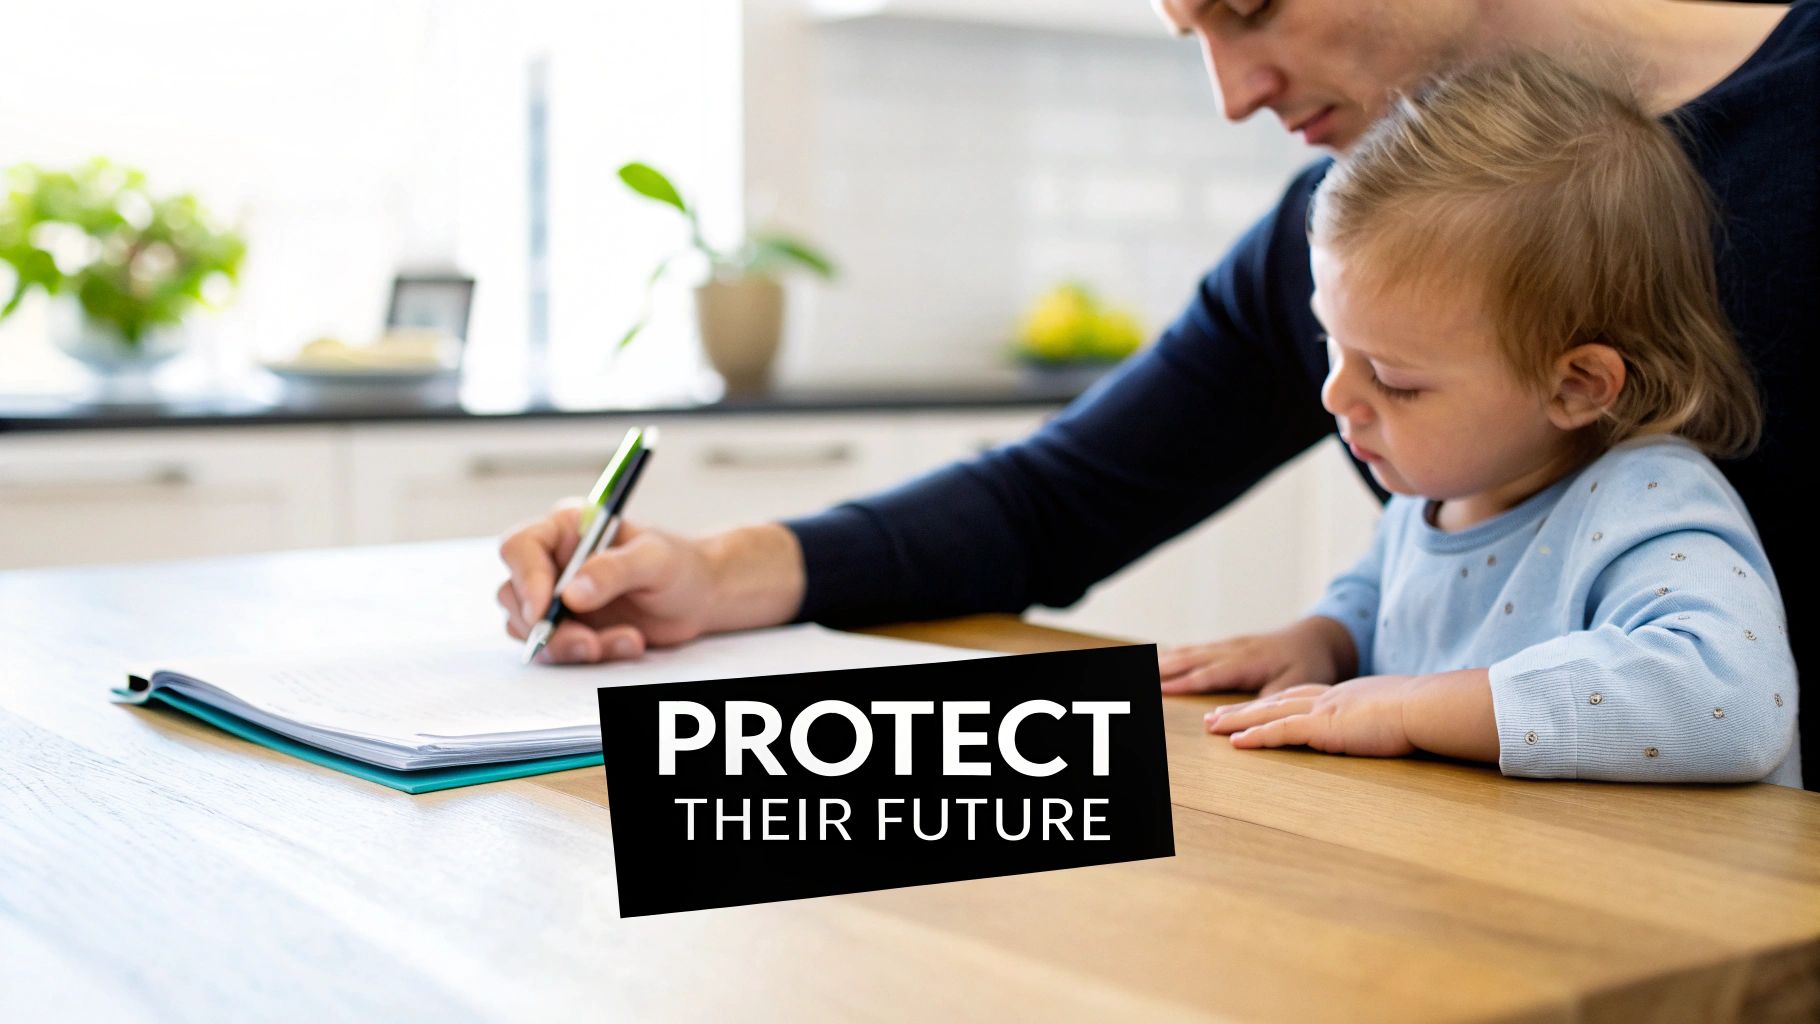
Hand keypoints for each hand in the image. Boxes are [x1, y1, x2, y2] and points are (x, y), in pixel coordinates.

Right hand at [497, 504, 718, 662]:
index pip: (520, 547)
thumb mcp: (655, 559)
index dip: (526, 578)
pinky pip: (557, 650)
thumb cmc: (679, 566)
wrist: (699, 598)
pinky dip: (589, 655)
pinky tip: (628, 645)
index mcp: (566, 529)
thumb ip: (614, 570)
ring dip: (570, 645)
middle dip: (548, 627)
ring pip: (530, 630)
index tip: (546, 609)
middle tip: (588, 643)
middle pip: (515, 595)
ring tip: (626, 641)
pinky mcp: (567, 628)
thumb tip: (571, 594)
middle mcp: (552, 562)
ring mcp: (556, 598)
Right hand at [1158, 616, 1355, 694]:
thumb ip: (1268, 701)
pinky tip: (1170, 655)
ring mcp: (1233, 645)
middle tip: (1142, 675)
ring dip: (1169, 660)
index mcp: (1248, 661)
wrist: (1323, 637)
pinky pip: (1202, 648)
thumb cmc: (1311, 663)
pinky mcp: (1235, 644)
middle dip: (1166, 669)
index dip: (1185, 683)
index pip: (1209, 674)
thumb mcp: (1297, 685)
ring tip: (1146, 666)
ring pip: (1195, 652)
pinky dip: (1182, 652)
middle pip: (1193, 659)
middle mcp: (1236, 650)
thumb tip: (1242, 718)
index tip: (1160, 689)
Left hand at [1203, 675, 1418, 757]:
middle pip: (1274, 700)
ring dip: (1237, 720)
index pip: (1298, 697)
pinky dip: (1256, 736)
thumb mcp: (1398, 714)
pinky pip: (1280, 731)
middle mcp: (1327, 697)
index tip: (1253, 706)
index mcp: (1344, 694)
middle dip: (1243, 708)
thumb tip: (1396, 728)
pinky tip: (1235, 743)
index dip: (1272, 702)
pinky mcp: (1322, 726)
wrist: (1426, 707)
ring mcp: (1323, 709)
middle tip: (1215, 715)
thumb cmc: (1423, 715)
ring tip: (1212, 726)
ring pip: (1268, 712)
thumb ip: (1386, 719)